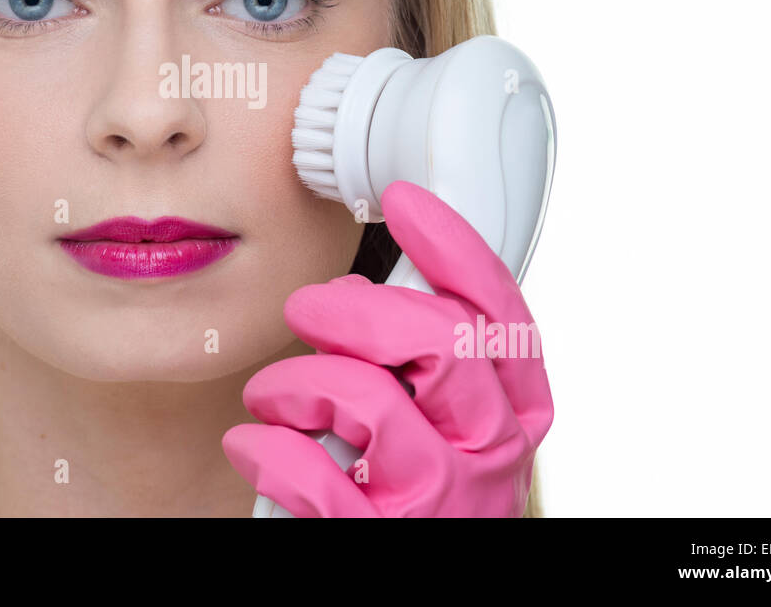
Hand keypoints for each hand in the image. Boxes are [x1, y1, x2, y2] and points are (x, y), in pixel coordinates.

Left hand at [222, 180, 553, 515]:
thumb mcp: (446, 422)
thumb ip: (430, 362)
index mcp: (514, 416)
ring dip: (300, 381)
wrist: (408, 578)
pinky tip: (256, 447)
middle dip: (357, 307)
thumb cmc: (413, 497)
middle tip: (306, 309)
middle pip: (441, 341)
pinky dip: (269, 451)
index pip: (501, 316)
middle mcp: (491, 457)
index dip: (454, 249)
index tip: (405, 202)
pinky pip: (316, 478)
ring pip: (374, 401)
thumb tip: (374, 290)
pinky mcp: (379, 545)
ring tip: (271, 395)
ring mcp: (441, 506)